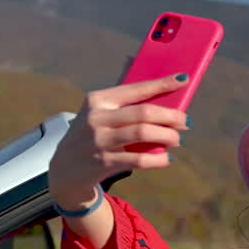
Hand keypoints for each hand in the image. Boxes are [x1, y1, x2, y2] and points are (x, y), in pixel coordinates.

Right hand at [48, 73, 189, 207]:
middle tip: (185, 121)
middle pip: (143, 112)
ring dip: (167, 136)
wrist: (64, 170)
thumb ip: (125, 108)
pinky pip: (138, 160)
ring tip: (177, 139)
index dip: (161, 84)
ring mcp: (99, 140)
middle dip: (170, 116)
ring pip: (143, 133)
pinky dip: (157, 159)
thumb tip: (165, 103)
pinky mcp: (103, 162)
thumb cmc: (91, 137)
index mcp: (98, 100)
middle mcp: (96, 117)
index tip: (182, 78)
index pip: (135, 88)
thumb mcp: (99, 116)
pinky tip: (166, 158)